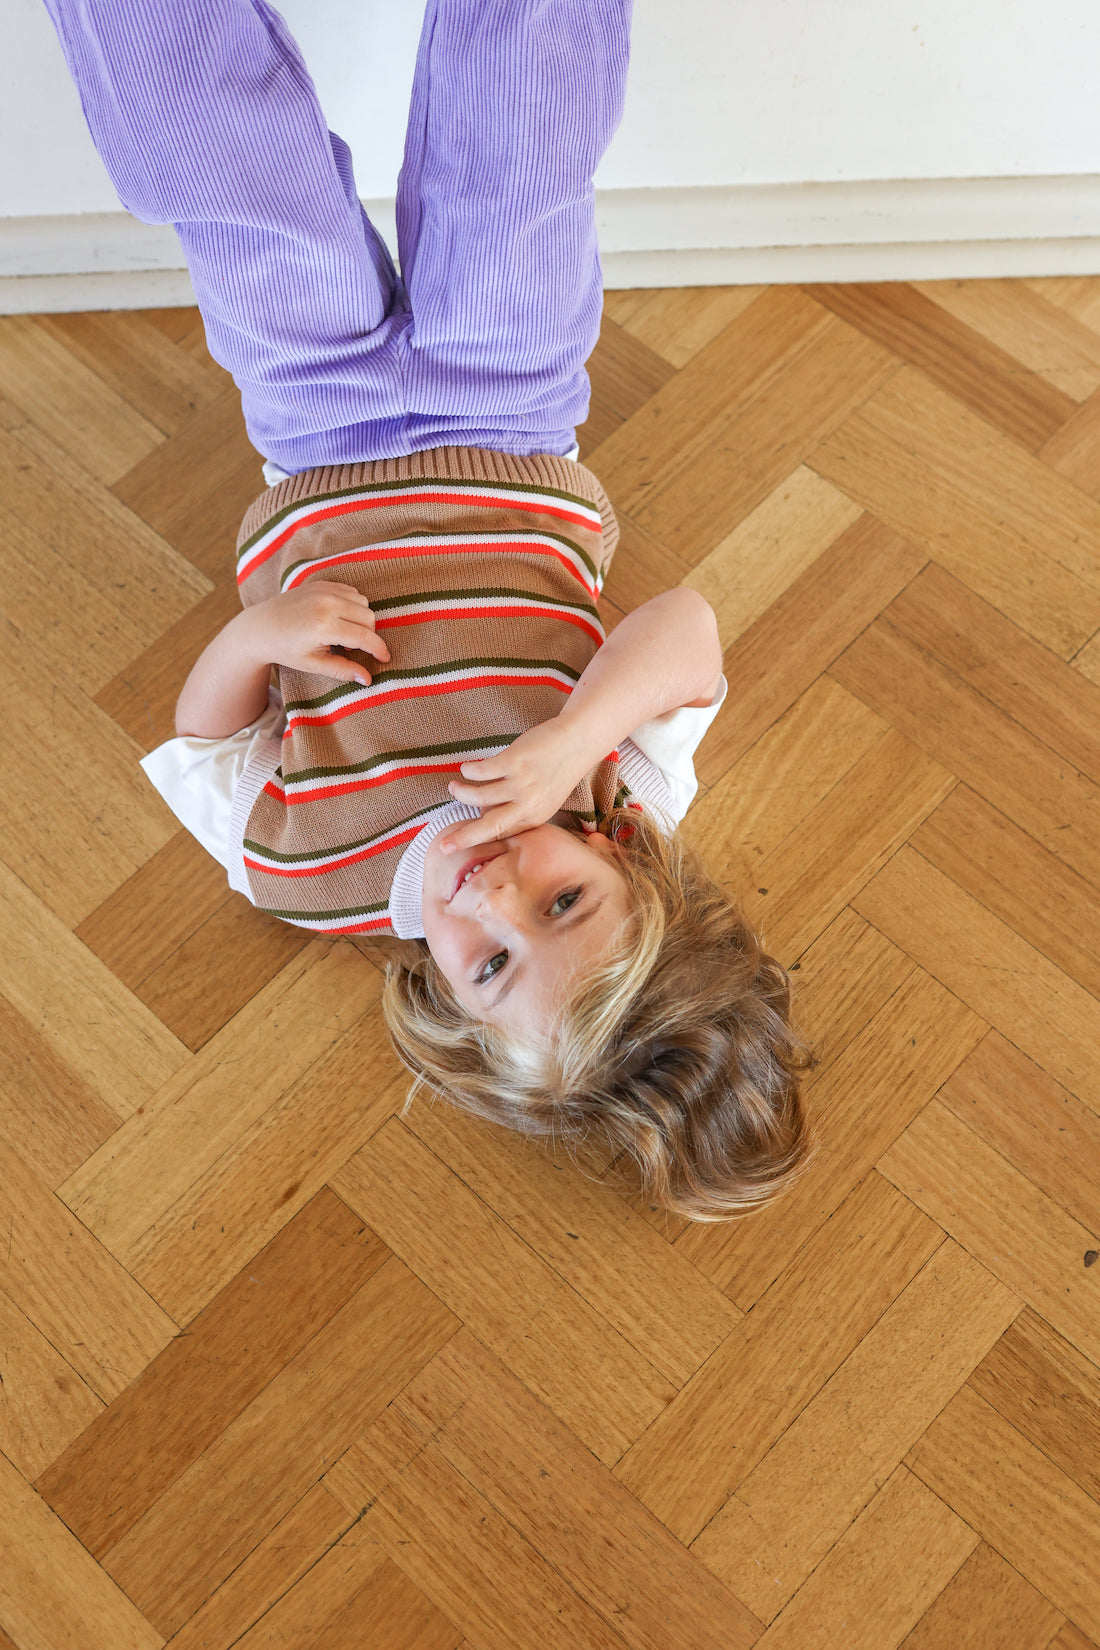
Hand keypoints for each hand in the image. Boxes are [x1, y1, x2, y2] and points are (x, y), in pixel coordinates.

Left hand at [242, 581, 389, 682]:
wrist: (259, 627)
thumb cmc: (285, 649)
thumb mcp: (313, 664)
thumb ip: (342, 670)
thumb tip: (367, 679)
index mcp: (323, 626)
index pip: (364, 637)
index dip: (379, 650)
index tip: (385, 659)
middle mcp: (326, 604)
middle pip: (369, 618)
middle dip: (368, 635)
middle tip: (350, 649)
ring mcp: (323, 590)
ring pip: (363, 602)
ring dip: (361, 619)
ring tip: (342, 634)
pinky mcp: (320, 583)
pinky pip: (351, 591)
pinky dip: (351, 605)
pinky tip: (337, 619)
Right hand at [437, 718, 586, 854]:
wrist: (576, 742)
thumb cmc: (557, 771)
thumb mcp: (544, 800)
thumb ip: (521, 812)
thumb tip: (486, 816)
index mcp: (536, 818)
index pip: (501, 834)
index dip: (477, 839)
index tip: (457, 846)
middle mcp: (529, 804)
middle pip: (489, 826)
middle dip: (464, 838)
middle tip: (443, 846)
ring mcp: (522, 783)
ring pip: (480, 796)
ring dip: (462, 793)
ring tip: (453, 788)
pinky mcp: (515, 761)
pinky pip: (482, 771)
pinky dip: (469, 771)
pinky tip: (465, 769)